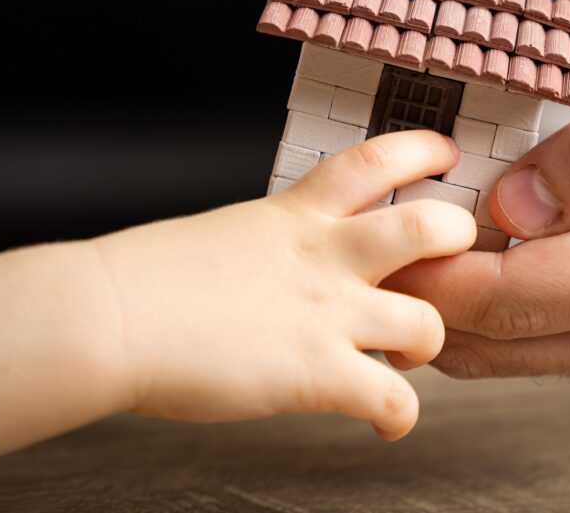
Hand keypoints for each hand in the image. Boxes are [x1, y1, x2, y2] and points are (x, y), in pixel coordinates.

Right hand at [96, 130, 474, 438]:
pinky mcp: (315, 372)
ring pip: (429, 321)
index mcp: (297, 213)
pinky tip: (386, 419)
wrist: (111, 316)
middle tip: (453, 261)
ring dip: (432, 341)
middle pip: (430, 227)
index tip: (445, 152)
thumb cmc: (153, 276)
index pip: (376, 160)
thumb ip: (281, 240)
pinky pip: (392, 399)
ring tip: (405, 354)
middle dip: (459, 243)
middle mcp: (324, 255)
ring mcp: (325, 312)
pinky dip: (399, 415)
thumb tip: (298, 257)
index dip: (421, 150)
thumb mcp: (232, 232)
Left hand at [383, 10, 569, 379]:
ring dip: (450, 303)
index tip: (370, 219)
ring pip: (510, 352)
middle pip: (491, 340)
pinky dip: (493, 306)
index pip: (500, 297)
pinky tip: (480, 247)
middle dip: (419, 291)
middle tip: (372, 225)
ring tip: (416, 231)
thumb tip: (509, 207)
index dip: (420, 266)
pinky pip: (543, 341)